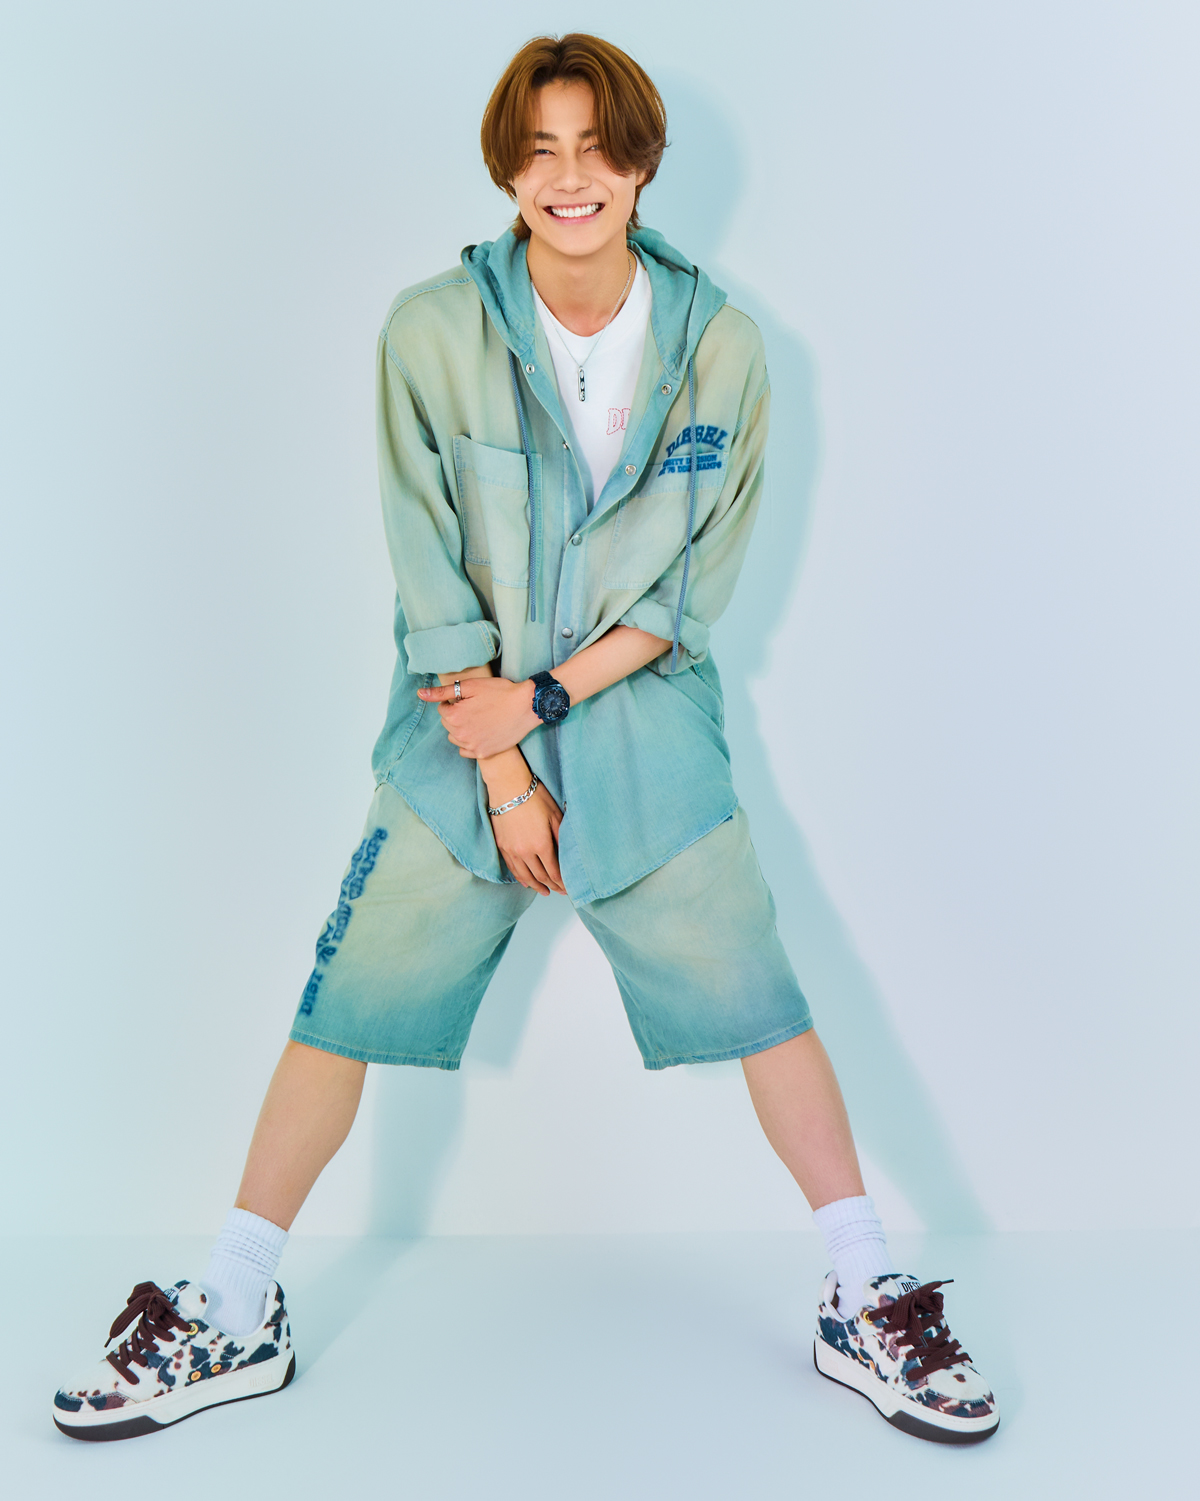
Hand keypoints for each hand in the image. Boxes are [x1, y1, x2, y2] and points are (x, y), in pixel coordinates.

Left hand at [418, 677, 540, 759]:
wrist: (526, 706)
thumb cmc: (500, 692)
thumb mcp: (470, 686)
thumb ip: (443, 692)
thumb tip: (420, 694)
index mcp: (454, 716)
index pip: (443, 709)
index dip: (455, 701)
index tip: (469, 698)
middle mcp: (460, 735)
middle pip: (448, 724)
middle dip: (457, 715)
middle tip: (475, 707)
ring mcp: (472, 746)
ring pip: (456, 737)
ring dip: (461, 729)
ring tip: (478, 719)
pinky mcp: (484, 753)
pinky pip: (465, 750)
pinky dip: (469, 742)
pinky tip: (480, 732)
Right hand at [489, 780, 564, 894]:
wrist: (508, 786)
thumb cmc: (534, 796)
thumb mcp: (555, 815)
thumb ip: (561, 837)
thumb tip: (567, 855)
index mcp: (541, 844)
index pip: (553, 871)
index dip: (561, 882)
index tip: (568, 888)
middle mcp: (525, 851)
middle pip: (540, 876)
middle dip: (552, 886)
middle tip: (560, 892)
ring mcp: (511, 850)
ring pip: (525, 875)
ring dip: (536, 885)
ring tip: (545, 891)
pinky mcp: (502, 845)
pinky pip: (512, 868)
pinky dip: (520, 878)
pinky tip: (526, 882)